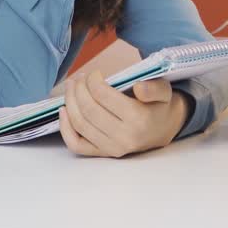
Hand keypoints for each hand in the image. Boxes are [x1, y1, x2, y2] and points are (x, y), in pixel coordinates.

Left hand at [58, 71, 188, 158]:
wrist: (163, 130)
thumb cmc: (159, 105)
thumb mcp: (164, 91)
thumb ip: (154, 88)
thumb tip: (139, 87)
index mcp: (138, 119)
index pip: (103, 96)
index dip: (92, 80)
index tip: (95, 73)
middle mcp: (124, 137)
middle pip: (88, 109)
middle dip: (78, 89)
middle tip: (78, 78)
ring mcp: (112, 148)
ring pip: (80, 124)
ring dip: (70, 102)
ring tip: (71, 87)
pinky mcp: (103, 154)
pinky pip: (77, 145)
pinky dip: (65, 128)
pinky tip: (63, 110)